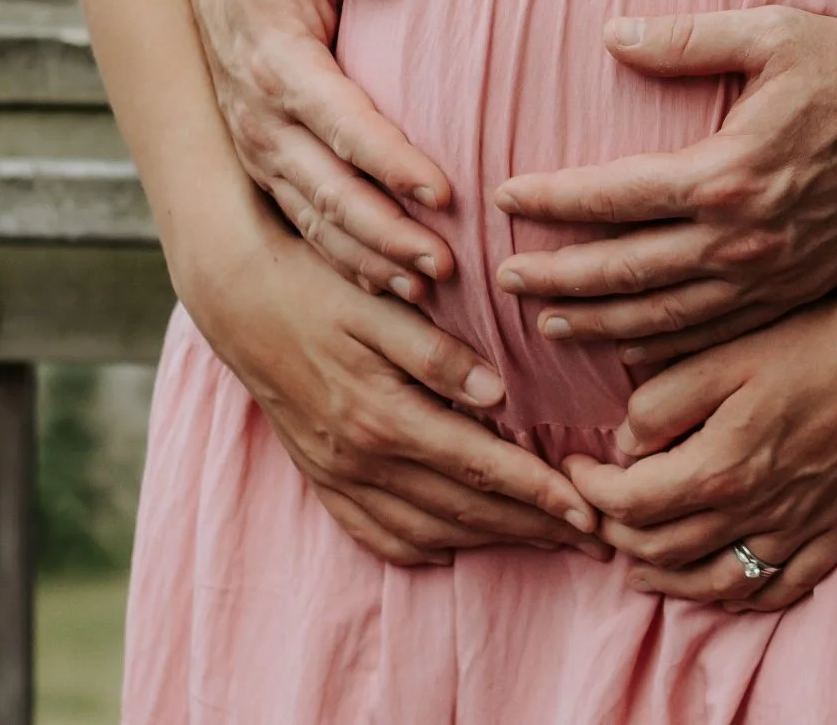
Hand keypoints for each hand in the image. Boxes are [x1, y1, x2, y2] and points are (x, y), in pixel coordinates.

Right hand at [182, 218, 609, 566]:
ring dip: (493, 541)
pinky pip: (380, 535)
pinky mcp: (325, 480)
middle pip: (466, 510)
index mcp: (385, 417)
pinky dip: (426, 547)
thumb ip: (437, 353)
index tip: (592, 515)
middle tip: (598, 540)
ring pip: (430, 530)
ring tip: (549, 541)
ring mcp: (340, 477)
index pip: (482, 467)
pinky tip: (459, 546)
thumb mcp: (380, 306)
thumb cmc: (319, 288)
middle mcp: (363, 460)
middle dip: (536, 529)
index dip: (542, 494)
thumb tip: (496, 393)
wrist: (238, 302)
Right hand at [192, 0, 455, 299]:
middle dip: (388, 232)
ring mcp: (262, 152)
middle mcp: (263, 120)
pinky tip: (394, 287)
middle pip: (331, 189)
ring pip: (318, 219)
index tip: (445, 191)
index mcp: (279, 65)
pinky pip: (309, 225)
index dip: (392, 160)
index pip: (343, 122)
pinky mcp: (269, 169)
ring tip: (429, 288)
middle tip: (446, 263)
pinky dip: (349, 260)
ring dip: (372, 258)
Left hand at [492, 7, 836, 363]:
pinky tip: (629, 348)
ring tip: (547, 322)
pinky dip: (662, 347)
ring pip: (664, 317)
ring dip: (599, 322)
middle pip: (624, 272)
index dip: (551, 201)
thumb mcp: (775, 33)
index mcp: (727, 171)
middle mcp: (743, 238)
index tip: (504, 198)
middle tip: (501, 279)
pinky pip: (714, 333)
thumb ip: (685, 38)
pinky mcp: (796, 293)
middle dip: (556, 276)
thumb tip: (608, 35)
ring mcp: (771, 276)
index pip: (613, 196)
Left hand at [564, 291, 836, 609]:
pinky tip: (724, 588)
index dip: (590, 487)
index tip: (577, 464)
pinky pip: (781, 588)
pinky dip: (742, 598)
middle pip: (662, 551)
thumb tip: (628, 445)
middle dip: (617, 534)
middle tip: (599, 510)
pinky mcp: (836, 531)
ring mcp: (798, 530)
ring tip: (641, 569)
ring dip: (667, 582)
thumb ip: (660, 404)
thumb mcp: (722, 356)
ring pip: (715, 584)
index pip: (629, 503)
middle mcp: (755, 513)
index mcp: (719, 469)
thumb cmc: (814, 341)